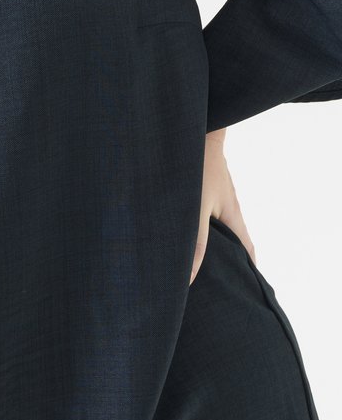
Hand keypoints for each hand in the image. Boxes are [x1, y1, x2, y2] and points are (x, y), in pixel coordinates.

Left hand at [189, 128, 256, 283]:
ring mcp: (212, 195)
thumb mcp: (194, 209)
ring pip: (211, 225)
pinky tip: (171, 229)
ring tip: (185, 260)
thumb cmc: (197, 165)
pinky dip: (189, 223)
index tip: (243, 292)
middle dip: (224, 260)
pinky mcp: (198, 184)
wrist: (191, 126)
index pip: (248, 252)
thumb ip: (192, 243)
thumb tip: (188, 279)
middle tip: (210, 281)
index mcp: (233, 217)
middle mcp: (225, 207)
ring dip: (201, 241)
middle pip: (231, 240)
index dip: (247, 273)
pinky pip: (197, 210)